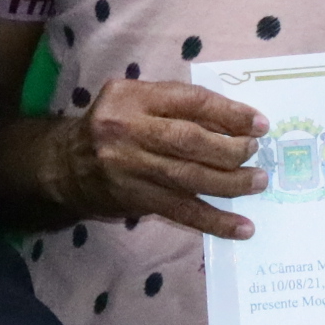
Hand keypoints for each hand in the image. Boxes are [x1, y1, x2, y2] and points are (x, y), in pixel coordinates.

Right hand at [68, 80, 270, 239]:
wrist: (64, 165)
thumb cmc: (112, 126)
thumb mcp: (135, 100)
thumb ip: (174, 104)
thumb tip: (234, 120)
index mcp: (132, 96)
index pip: (191, 101)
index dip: (230, 112)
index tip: (259, 123)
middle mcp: (129, 129)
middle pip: (191, 140)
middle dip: (231, 148)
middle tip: (256, 152)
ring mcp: (130, 167)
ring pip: (190, 177)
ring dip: (231, 183)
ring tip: (258, 181)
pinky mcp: (135, 199)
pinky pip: (182, 211)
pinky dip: (215, 220)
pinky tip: (242, 227)